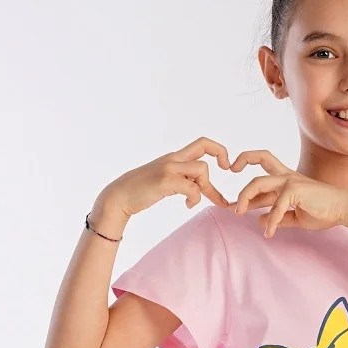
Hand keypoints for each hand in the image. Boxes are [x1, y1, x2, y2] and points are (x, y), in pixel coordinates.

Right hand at [100, 137, 232, 218]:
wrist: (120, 196)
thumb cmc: (143, 191)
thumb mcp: (167, 181)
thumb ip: (184, 181)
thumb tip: (202, 190)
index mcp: (174, 157)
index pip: (202, 143)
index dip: (218, 150)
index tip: (226, 165)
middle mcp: (173, 158)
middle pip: (205, 145)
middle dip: (222, 156)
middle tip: (227, 170)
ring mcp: (169, 168)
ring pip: (202, 169)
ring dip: (205, 187)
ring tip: (193, 200)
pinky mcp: (165, 181)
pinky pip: (192, 188)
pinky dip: (195, 198)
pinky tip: (188, 204)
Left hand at [227, 151, 347, 235]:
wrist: (344, 209)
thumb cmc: (323, 211)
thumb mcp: (296, 217)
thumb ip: (278, 218)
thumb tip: (259, 222)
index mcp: (286, 179)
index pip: (263, 165)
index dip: (246, 163)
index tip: (233, 173)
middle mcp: (287, 176)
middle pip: (259, 164)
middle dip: (241, 170)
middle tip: (230, 197)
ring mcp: (291, 181)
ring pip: (259, 182)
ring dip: (246, 197)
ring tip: (239, 212)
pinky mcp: (296, 190)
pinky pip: (276, 206)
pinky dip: (270, 221)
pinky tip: (268, 233)